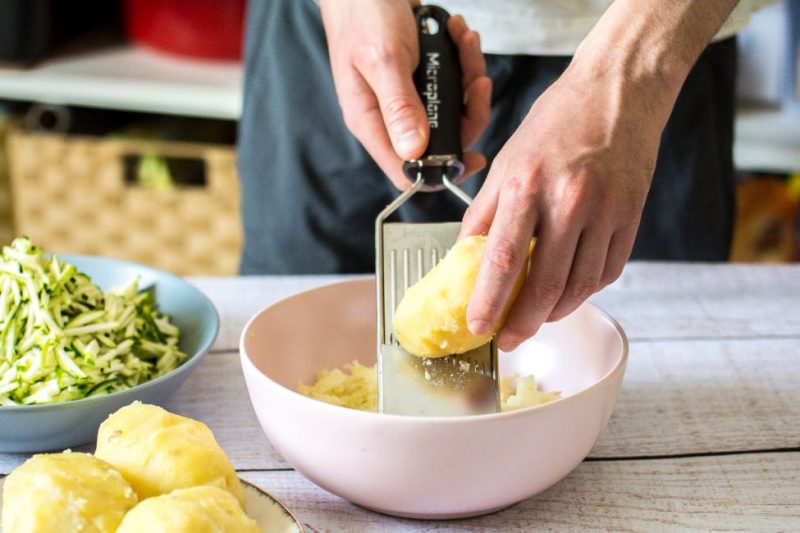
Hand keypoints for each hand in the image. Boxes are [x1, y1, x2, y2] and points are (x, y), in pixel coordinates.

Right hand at [319, 0, 490, 188]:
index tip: (474, 158)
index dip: (441, 173)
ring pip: (452, 109)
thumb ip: (400, 107)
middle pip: (441, 141)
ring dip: (469, 76)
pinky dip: (463, 58)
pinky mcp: (419, 75)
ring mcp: (406, 96)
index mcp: (371, 122)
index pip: (406, 170)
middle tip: (478, 81)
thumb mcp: (384, 60)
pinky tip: (457, 31)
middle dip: (469, 112)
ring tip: (466, 40)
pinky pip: (452, 81)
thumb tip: (415, 153)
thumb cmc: (363, 11)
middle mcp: (389, 115)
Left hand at [461, 61, 668, 350]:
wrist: (618, 93)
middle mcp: (569, 201)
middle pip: (546, 284)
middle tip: (508, 339)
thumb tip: (465, 258)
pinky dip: (583, 292)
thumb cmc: (556, 124)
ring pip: (579, 286)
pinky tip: (566, 295)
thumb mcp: (507, 161)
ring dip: (553, 312)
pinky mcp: (631, 218)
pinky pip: (606, 272)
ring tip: (533, 319)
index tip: (478, 327)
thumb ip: (485, 213)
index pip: (505, 258)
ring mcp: (606, 212)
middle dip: (523, 323)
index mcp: (528, 184)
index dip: (489, 301)